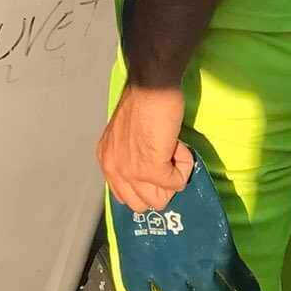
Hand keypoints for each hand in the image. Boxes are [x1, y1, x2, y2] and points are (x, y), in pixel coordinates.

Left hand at [98, 83, 192, 213]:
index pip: (124, 196)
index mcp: (107, 161)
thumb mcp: (126, 135)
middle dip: (159, 186)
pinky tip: (177, 142)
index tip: (158, 164)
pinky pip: (177, 183)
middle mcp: (114, 170)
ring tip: (171, 149)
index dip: (146, 184)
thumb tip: (151, 175)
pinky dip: (184, 164)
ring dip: (172, 177)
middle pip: (141, 204)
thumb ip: (130, 156)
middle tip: (166, 157)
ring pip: (159, 200)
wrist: (152, 85)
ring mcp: (131, 172)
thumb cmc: (144, 101)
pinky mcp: (151, 169)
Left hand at [110, 157, 261, 290]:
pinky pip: (235, 276)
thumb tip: (146, 231)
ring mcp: (193, 263)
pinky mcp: (217, 250)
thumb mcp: (131, 216)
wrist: (153, 171)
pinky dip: (246, 286)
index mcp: (138, 266)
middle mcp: (165, 272)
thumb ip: (139, 234)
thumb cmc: (135, 185)